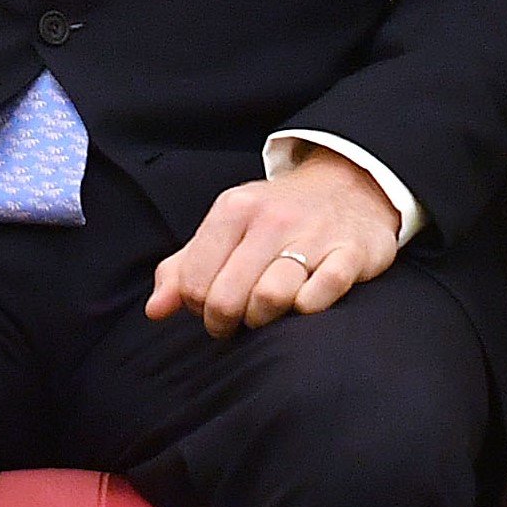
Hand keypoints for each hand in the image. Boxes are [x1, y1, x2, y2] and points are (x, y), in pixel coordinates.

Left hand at [147, 147, 404, 337]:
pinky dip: (307, 307)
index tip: (211, 306)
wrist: (351, 185)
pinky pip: (321, 294)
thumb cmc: (278, 218)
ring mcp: (314, 235)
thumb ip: (184, 267)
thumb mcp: (226, 228)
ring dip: (263, 318)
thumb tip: (155, 310)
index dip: (196, 307)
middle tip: (235, 321)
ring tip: (266, 313)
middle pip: (226, 297)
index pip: (193, 281)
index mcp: (234, 208)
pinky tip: (303, 303)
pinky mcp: (351, 253)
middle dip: (224, 322)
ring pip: (270, 298)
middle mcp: (272, 219)